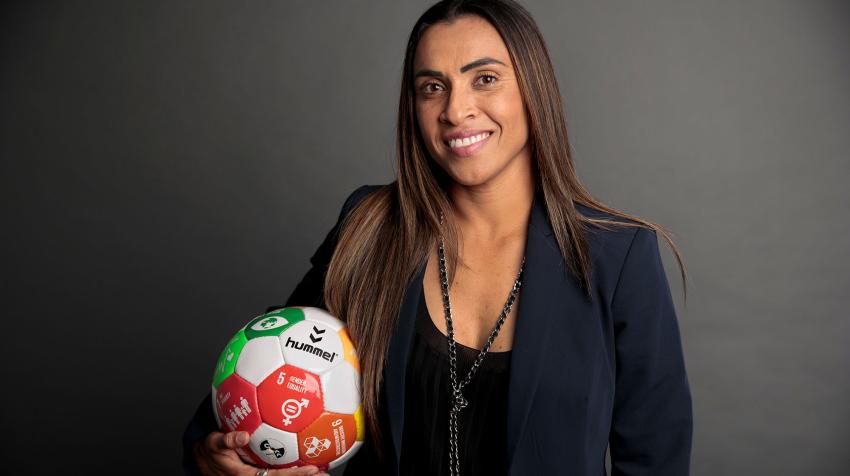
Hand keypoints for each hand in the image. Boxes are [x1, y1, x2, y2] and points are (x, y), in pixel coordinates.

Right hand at [194, 430, 330, 475]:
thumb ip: (227, 440)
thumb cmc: (212, 450)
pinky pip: (279, 469)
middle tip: (324, 473)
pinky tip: (308, 459)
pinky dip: (294, 465)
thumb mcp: (214, 444)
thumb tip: (243, 436)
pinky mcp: (260, 469)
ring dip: (303, 475)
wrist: (203, 457)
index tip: (311, 469)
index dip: (293, 474)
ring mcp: (259, 474)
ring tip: (323, 471)